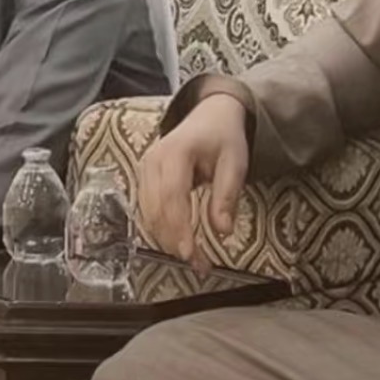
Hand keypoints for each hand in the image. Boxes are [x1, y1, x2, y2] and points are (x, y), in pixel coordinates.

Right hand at [138, 93, 249, 270]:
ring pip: (148, 213)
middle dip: (174, 240)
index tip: (189, 253)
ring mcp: (144, 169)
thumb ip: (226, 197)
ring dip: (167, 239)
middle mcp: (153, 160)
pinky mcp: (143, 179)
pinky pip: (148, 210)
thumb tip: (223, 232)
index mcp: (176, 151)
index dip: (178, 227)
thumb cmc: (223, 138)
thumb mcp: (235, 163)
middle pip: (156, 209)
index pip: (172, 196)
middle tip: (197, 263)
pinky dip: (162, 229)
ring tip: (193, 258)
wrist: (209, 116)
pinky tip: (179, 242)